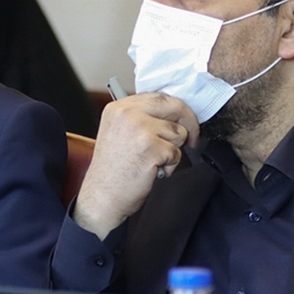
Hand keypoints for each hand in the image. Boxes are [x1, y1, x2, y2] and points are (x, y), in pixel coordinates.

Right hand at [74, 93, 198, 239]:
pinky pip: (177, 152)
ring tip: (154, 161)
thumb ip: (141, 118)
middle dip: (189, 123)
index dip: (177, 109)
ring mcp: (139, 129)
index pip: (159, 96)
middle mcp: (127, 114)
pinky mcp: (151, 147)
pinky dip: (170, 165)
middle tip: (191, 139)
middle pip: (174, 106)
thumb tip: (172, 113)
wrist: (102, 196)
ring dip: (174, 150)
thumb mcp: (119, 133)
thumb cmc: (112, 171)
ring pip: (178, 132)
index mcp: (118, 107)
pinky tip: (152, 170)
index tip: (183, 121)